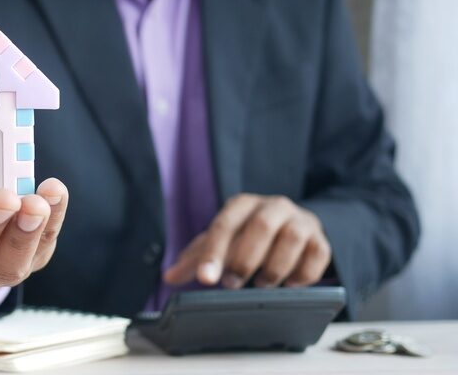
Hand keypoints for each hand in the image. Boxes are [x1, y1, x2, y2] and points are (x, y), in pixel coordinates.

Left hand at [164, 194, 330, 288]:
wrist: (293, 227)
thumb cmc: (249, 236)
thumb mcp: (222, 242)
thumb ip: (196, 259)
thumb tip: (169, 277)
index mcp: (242, 205)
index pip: (224, 225)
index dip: (214, 253)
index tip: (206, 279)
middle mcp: (273, 206)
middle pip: (260, 227)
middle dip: (245, 260)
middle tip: (232, 284)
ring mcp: (300, 221)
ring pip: (291, 239)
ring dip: (274, 267)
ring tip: (262, 284)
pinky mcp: (321, 239)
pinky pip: (317, 254)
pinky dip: (303, 274)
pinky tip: (290, 284)